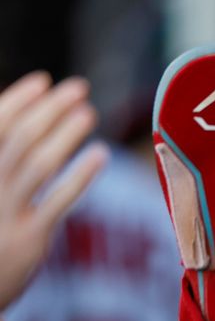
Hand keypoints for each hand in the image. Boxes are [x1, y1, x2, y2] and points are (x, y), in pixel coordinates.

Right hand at [0, 72, 107, 312]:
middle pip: (20, 138)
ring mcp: (5, 214)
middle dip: (50, 109)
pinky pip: (59, 200)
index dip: (17, 100)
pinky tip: (100, 155)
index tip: (43, 81)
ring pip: (39, 163)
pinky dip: (81, 174)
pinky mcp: (29, 239)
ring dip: (66, 134)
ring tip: (88, 113)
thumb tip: (30, 124)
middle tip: (79, 88)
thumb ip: (5, 163)